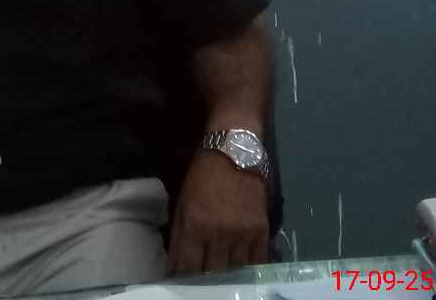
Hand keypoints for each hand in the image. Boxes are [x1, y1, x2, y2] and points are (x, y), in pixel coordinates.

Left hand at [167, 152, 269, 275]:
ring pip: (234, 272)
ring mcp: (242, 234)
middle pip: (212, 274)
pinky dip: (249, 271)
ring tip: (222, 280)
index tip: (182, 283)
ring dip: (227, 279)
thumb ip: (178, 236)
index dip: (184, 279)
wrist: (234, 153)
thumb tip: (174, 266)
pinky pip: (257, 263)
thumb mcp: (183, 202)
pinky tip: (243, 274)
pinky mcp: (261, 231)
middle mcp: (219, 233)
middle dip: (205, 282)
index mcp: (195, 224)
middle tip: (203, 283)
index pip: (188, 266)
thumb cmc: (203, 175)